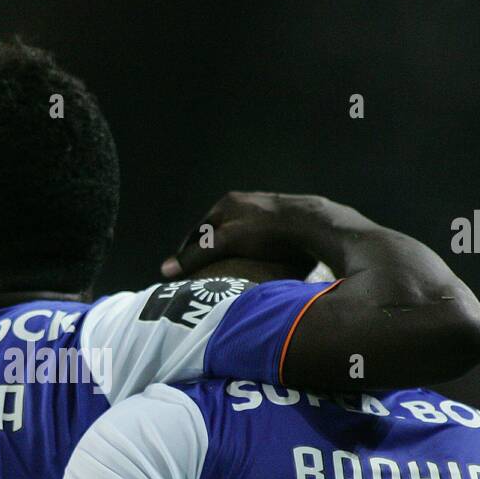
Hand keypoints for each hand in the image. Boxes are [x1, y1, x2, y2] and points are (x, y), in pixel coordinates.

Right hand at [163, 192, 373, 278]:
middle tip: (201, 276)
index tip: (181, 273)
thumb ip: (197, 254)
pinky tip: (253, 265)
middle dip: (207, 252)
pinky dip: (248, 252)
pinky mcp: (281, 220)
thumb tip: (165, 270)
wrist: (314, 224)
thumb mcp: (227, 242)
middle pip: (216, 231)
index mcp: (227, 203)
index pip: (197, 231)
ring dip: (229, 252)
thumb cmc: (268, 233)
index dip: (187, 252)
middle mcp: (243, 202)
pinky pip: (255, 239)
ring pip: (237, 235)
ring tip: (225, 273)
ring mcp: (263, 209)